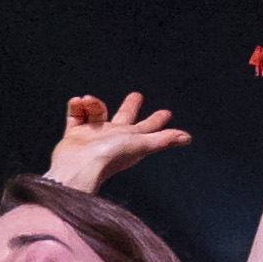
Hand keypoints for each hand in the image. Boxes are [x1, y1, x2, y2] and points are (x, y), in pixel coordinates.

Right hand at [45, 92, 187, 192]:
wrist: (79, 166)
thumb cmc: (111, 156)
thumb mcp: (142, 144)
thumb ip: (164, 139)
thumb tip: (187, 138)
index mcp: (130, 138)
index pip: (148, 126)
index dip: (158, 119)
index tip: (166, 113)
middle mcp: (112, 136)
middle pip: (124, 117)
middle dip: (131, 106)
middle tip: (136, 94)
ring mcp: (93, 135)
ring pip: (96, 111)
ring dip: (93, 102)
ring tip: (88, 100)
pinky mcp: (75, 134)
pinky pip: (76, 114)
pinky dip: (76, 106)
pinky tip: (78, 102)